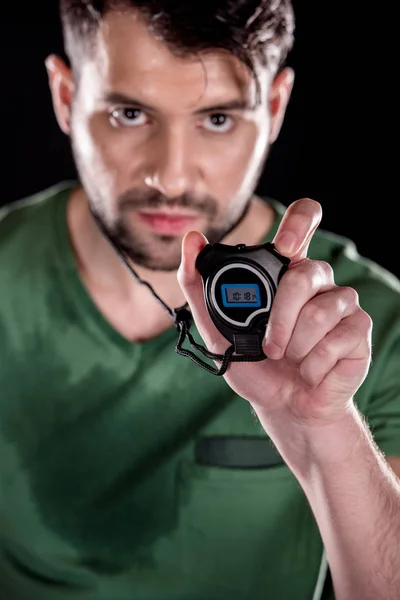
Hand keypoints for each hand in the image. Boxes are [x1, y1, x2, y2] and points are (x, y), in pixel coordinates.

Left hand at [177, 198, 372, 426]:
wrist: (282, 405)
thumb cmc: (254, 364)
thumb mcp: (215, 329)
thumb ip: (198, 286)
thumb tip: (191, 240)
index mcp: (285, 270)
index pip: (304, 218)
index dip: (298, 222)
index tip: (285, 247)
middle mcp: (317, 279)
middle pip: (304, 274)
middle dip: (279, 321)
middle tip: (269, 347)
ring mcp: (342, 302)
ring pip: (318, 312)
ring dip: (294, 347)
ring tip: (291, 359)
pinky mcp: (359, 329)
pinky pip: (335, 340)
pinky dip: (313, 365)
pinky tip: (311, 370)